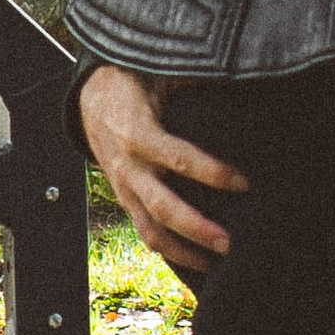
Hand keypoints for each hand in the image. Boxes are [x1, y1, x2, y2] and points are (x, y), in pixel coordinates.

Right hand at [77, 62, 246, 279]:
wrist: (90, 99)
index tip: (245, 182)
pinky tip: (197, 260)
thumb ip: (192, 80)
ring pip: (151, 231)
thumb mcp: (158, 74)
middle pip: (164, 208)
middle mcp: (129, 167)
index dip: (212, 172)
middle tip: (230, 243)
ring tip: (218, 263)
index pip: (178, 158)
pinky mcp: (126, 199)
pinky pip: (146, 231)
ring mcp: (125, 188)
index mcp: (138, 133)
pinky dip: (171, 250)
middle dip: (197, 228)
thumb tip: (235, 71)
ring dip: (185, 251)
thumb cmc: (133, 83)